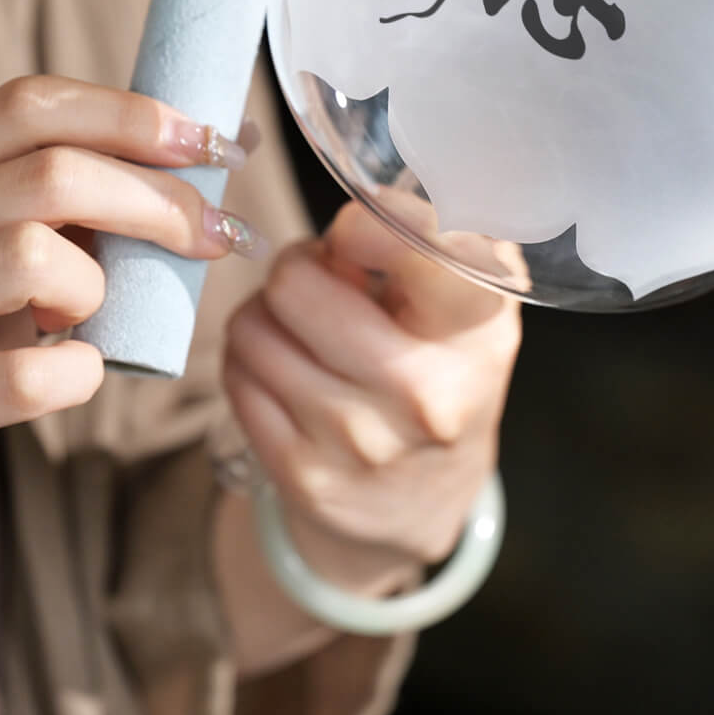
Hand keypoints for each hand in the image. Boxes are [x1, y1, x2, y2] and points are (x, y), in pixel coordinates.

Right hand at [0, 74, 257, 519]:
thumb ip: (64, 187)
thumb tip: (205, 154)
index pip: (34, 103)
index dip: (133, 114)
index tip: (209, 141)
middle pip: (54, 173)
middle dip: (159, 199)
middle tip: (215, 232)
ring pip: (38, 256)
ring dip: (99, 285)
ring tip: (87, 309)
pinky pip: (35, 373)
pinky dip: (83, 372)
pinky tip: (76, 370)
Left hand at [223, 202, 521, 567]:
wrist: (421, 498)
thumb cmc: (440, 369)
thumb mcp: (466, 301)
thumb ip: (428, 241)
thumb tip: (352, 216)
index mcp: (477, 330)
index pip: (419, 250)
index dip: (365, 226)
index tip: (354, 234)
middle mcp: (424, 392)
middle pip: (294, 285)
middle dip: (296, 269)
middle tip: (322, 283)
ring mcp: (361, 442)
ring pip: (252, 328)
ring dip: (266, 315)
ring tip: (303, 330)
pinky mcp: (304, 475)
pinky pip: (236, 377)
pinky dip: (250, 361)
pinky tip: (287, 371)